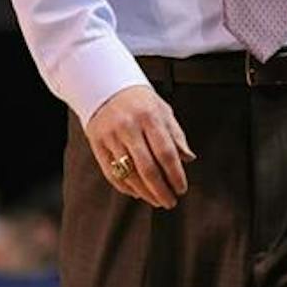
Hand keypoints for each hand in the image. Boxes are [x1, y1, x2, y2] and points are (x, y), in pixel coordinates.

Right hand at [84, 85, 195, 208]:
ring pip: (130, 174)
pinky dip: (126, 187)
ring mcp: (111, 136)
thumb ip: (176, 134)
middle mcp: (129, 127)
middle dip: (161, 190)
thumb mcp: (162, 110)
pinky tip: (137, 192)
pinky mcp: (97, 144)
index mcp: (149, 116)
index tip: (181, 189)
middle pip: (148, 168)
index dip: (175, 175)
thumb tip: (188, 158)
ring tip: (157, 200)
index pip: (166, 153)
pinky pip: (112, 173)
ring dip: (146, 193)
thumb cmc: (139, 100)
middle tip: (170, 202)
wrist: (105, 85)